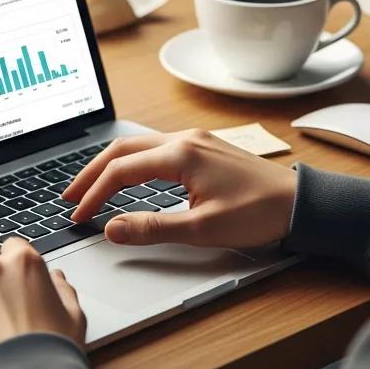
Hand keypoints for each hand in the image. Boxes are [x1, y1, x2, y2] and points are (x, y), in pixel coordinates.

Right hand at [63, 128, 297, 248]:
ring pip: (137, 145)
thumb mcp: (202, 229)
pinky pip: (154, 148)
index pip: (121, 171)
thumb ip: (152, 228)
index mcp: (180, 154)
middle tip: (69, 196)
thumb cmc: (259, 214)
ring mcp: (194, 140)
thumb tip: (112, 228)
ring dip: (110, 165)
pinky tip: (126, 177)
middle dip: (91, 173)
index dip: (94, 194)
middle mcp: (184, 139)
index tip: (79, 215)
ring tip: (90, 187)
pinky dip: (131, 162)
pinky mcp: (202, 147)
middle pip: (122, 149)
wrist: (300, 203)